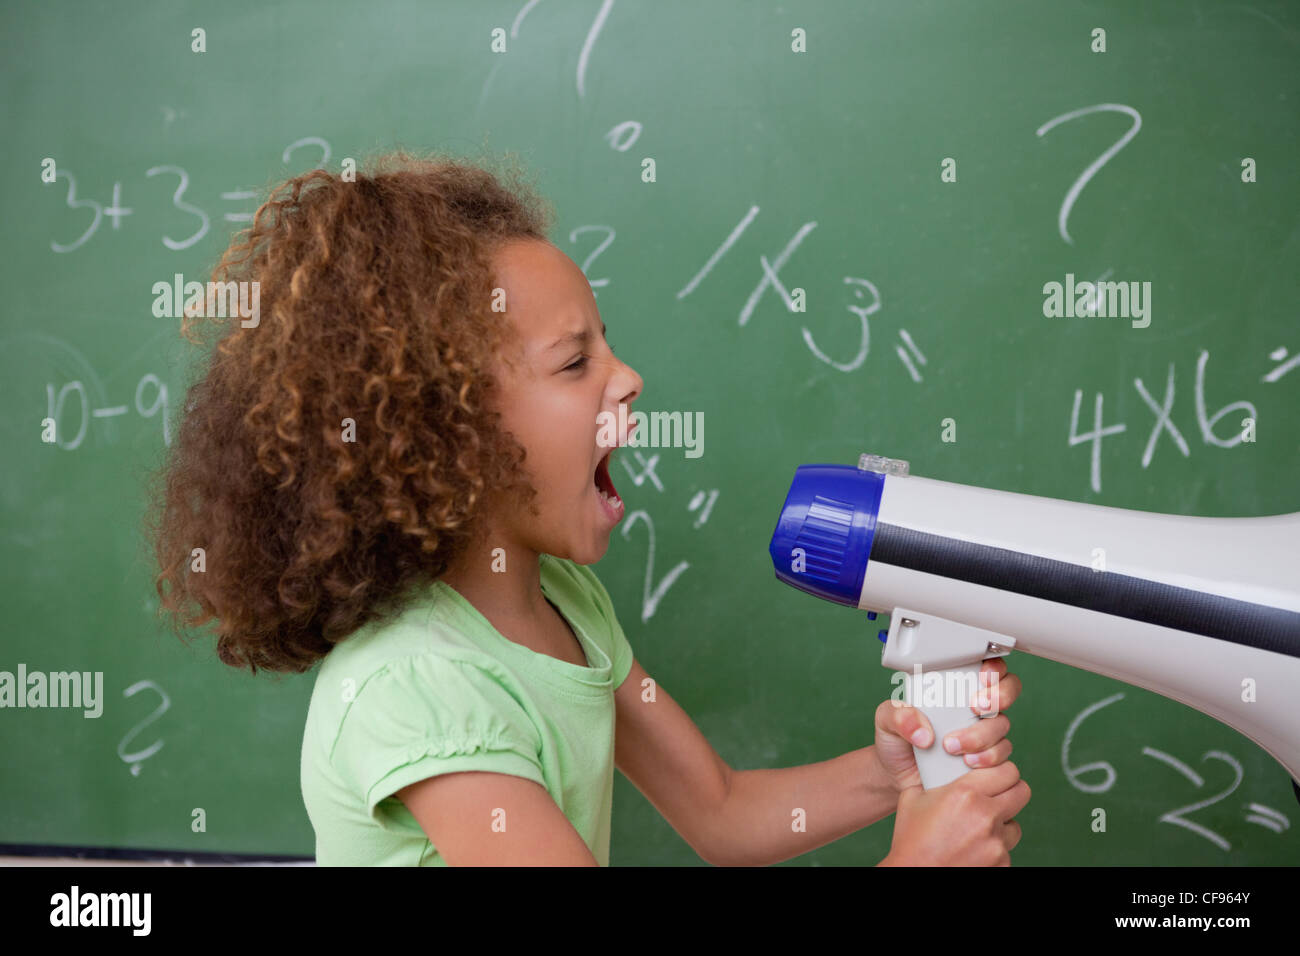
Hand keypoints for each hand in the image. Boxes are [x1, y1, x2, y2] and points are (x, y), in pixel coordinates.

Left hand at [873, 658, 1021, 793]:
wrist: (898, 777)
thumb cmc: (896, 741)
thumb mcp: (886, 720)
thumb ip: (898, 715)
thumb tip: (922, 730)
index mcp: (952, 688)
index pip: (986, 668)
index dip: (994, 668)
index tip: (983, 677)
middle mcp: (974, 707)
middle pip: (1006, 692)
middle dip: (998, 697)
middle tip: (977, 708)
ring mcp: (984, 733)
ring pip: (1003, 725)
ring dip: (983, 735)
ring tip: (953, 745)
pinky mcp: (988, 758)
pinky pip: (1003, 755)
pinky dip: (989, 758)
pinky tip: (968, 761)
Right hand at [881, 761, 1030, 865]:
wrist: (914, 873)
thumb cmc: (910, 839)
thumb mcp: (914, 799)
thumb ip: (935, 779)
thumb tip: (942, 766)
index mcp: (964, 793)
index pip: (1006, 770)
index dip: (1002, 771)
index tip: (994, 775)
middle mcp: (985, 815)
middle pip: (1021, 792)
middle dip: (1010, 792)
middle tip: (996, 796)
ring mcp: (996, 843)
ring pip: (1014, 825)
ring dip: (1001, 825)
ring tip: (977, 830)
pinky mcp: (1001, 863)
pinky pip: (1005, 850)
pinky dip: (993, 849)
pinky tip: (972, 850)